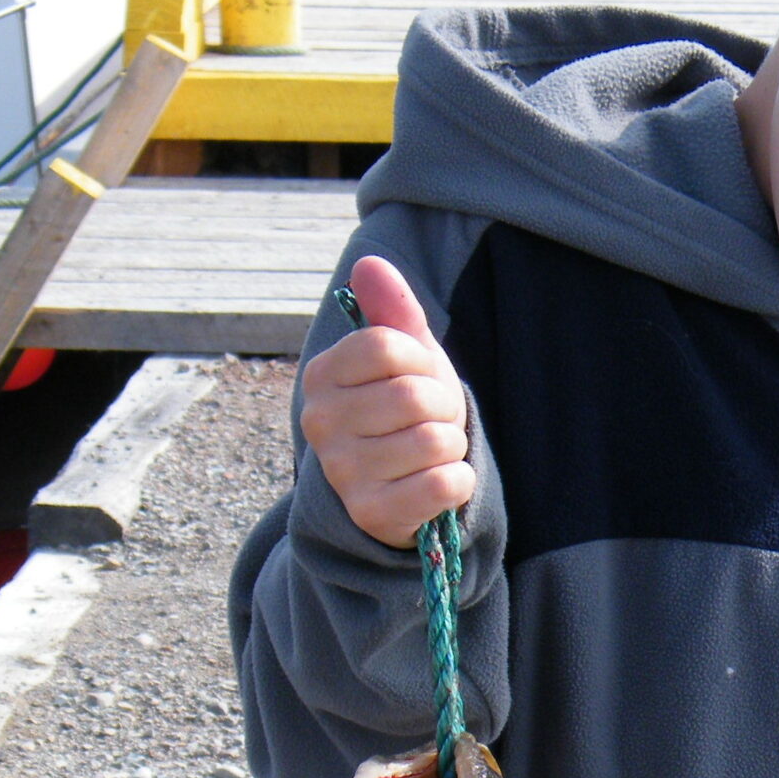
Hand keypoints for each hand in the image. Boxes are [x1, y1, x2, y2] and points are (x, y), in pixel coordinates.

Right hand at [300, 255, 475, 548]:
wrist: (399, 489)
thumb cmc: (403, 412)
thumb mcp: (404, 359)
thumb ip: (392, 312)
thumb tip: (369, 263)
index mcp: (322, 376)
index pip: (386, 346)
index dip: (422, 360)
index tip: (422, 377)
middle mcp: (320, 423)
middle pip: (413, 396)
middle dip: (444, 407)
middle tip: (434, 421)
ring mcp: (342, 472)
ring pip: (433, 441)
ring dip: (452, 445)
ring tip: (433, 451)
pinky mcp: (371, 514)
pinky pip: (442, 485)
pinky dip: (458, 481)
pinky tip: (440, 482)